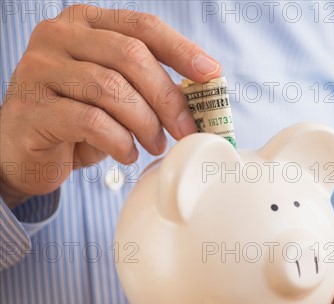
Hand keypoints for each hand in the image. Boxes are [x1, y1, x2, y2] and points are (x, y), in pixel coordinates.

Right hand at [0, 5, 219, 207]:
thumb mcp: (116, 93)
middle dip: (168, 96)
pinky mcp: (32, 109)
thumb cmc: (79, 121)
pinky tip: (126, 154)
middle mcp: (57, 37)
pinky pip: (90, 121)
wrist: (25, 153)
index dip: (181, 50)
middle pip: (130, 55)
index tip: (212, 74)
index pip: (142, 27)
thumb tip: (204, 93)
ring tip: (155, 145)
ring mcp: (39, 70)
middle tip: (186, 129)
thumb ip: (148, 83)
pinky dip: (119, 141)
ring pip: (111, 88)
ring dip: (145, 123)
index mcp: (84, 24)